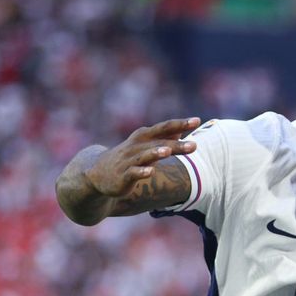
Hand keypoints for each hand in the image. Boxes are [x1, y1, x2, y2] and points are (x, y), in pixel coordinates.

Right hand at [84, 117, 200, 198]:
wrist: (98, 174)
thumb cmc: (128, 158)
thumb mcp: (145, 147)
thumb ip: (163, 139)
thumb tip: (180, 130)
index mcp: (144, 137)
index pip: (164, 128)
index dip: (180, 124)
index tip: (197, 120)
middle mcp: (137, 146)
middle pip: (159, 142)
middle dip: (176, 144)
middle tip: (195, 145)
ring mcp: (129, 160)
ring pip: (145, 156)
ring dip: (155, 152)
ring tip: (168, 151)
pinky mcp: (123, 175)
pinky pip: (133, 172)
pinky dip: (142, 171)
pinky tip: (150, 172)